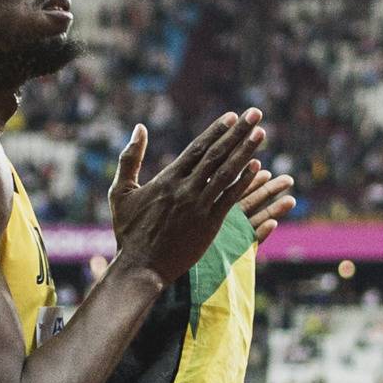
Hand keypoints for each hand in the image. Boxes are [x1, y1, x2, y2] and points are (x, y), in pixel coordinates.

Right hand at [107, 106, 285, 282]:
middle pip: (217, 155)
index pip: (197, 148)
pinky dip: (243, 183)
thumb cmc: (128, 231)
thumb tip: (139, 127)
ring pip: (227, 174)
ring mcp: (199, 207)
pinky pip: (230, 200)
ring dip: (246, 152)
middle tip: (255, 114)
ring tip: (261, 134)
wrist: (140, 267)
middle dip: (238, 133)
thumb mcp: (121, 192)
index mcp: (166, 179)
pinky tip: (257, 168)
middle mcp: (185, 189)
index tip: (232, 117)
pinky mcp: (209, 225)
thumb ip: (129, 158)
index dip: (217, 131)